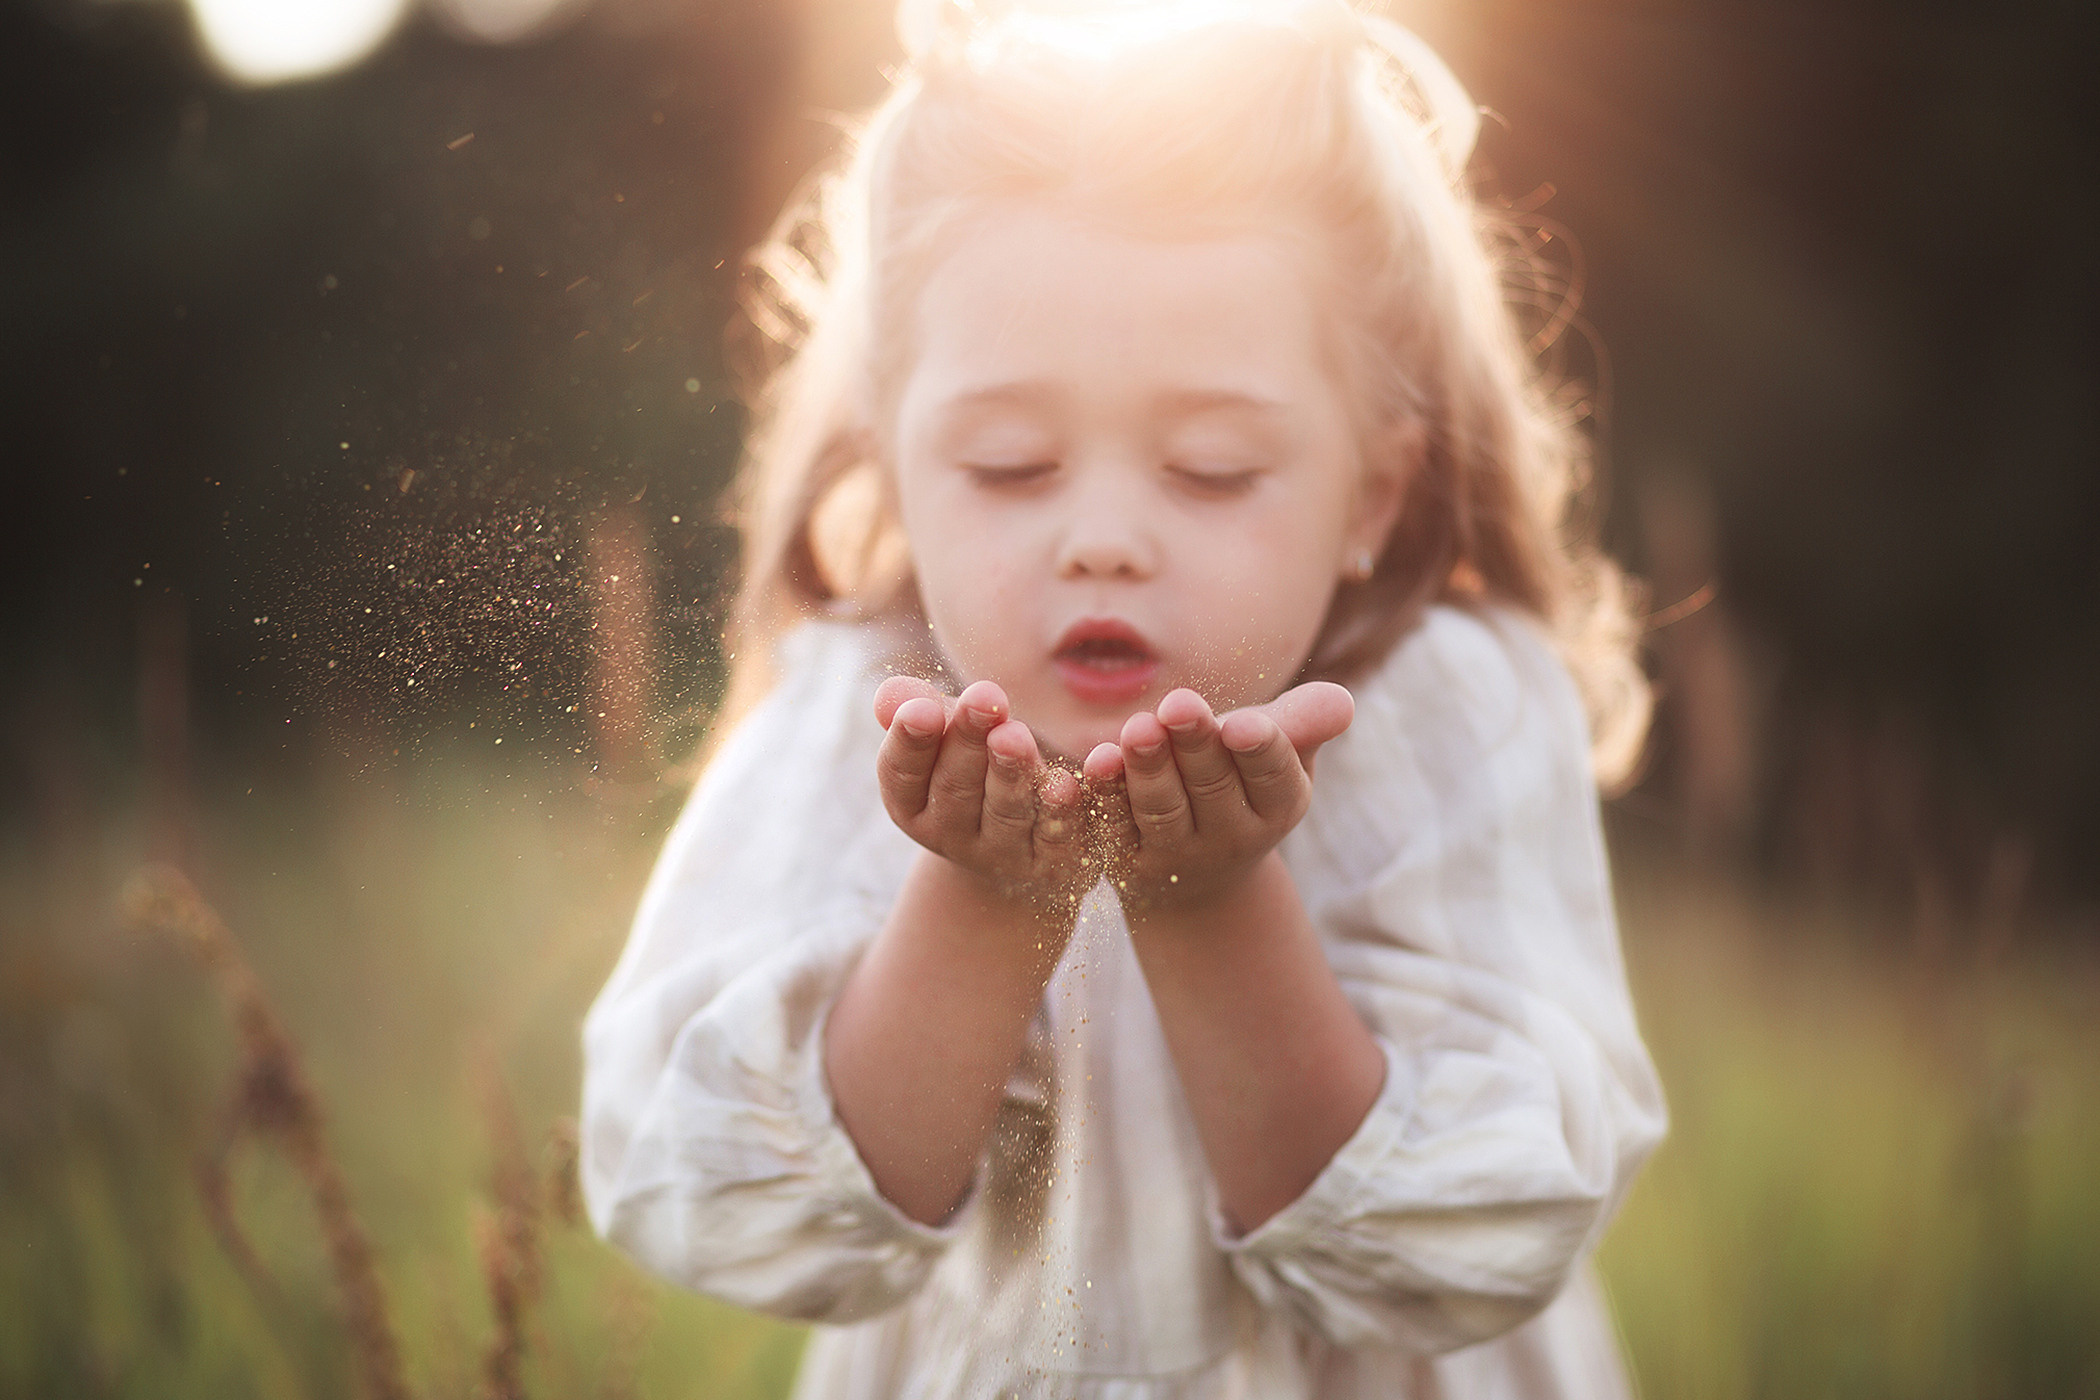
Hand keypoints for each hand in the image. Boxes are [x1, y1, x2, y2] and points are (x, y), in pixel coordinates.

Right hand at [874, 675, 1095, 916]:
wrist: (1022, 852)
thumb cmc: (973, 774)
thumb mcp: (944, 743)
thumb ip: (920, 713)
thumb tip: (890, 695)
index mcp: (916, 807)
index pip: (903, 776)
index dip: (911, 742)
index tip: (923, 708)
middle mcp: (955, 837)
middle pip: (956, 790)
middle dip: (969, 743)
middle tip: (984, 701)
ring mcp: (1006, 854)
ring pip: (1008, 813)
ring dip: (1012, 774)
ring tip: (1015, 736)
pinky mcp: (1056, 861)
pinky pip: (1065, 831)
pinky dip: (1075, 803)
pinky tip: (1088, 770)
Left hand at [1082, 682, 1352, 912]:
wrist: (1198, 869)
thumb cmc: (1243, 783)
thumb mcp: (1280, 754)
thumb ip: (1303, 723)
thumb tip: (1343, 701)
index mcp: (1278, 806)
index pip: (1273, 777)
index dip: (1258, 750)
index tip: (1242, 724)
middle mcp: (1233, 837)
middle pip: (1212, 786)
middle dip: (1195, 744)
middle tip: (1179, 704)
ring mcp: (1178, 855)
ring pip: (1162, 809)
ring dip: (1148, 768)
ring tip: (1137, 728)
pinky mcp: (1128, 862)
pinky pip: (1114, 825)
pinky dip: (1106, 794)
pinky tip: (1098, 761)